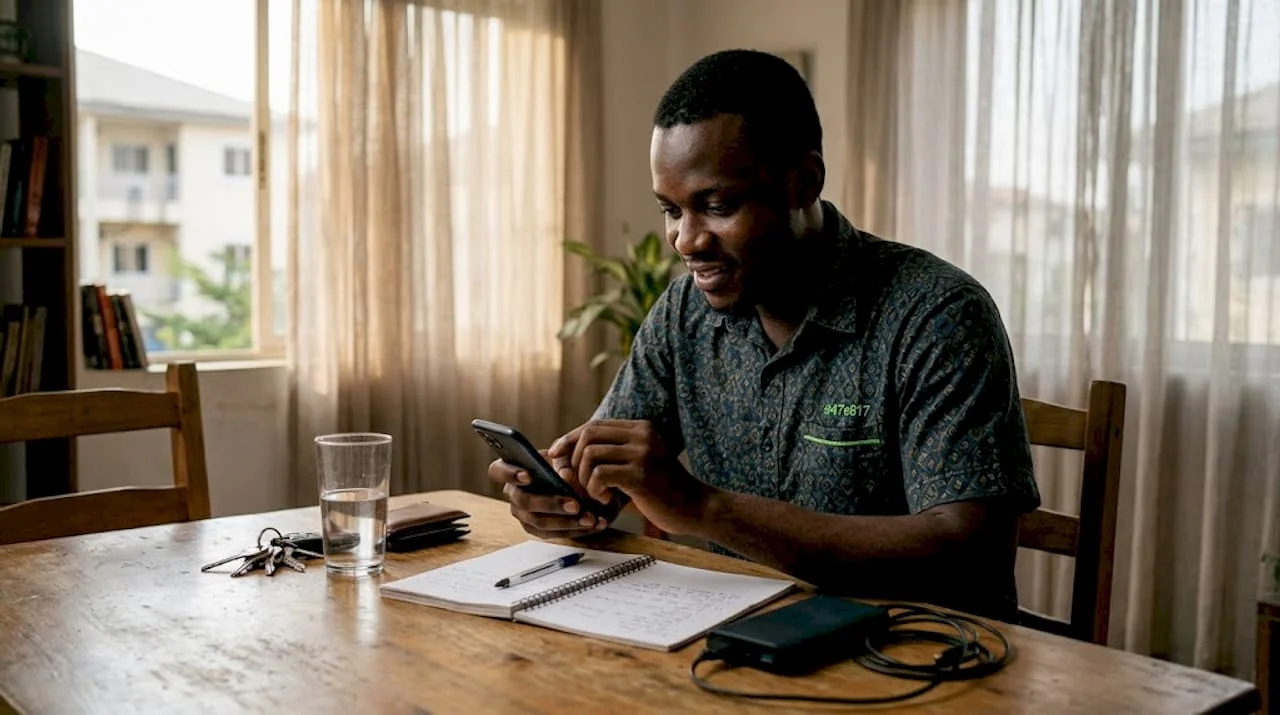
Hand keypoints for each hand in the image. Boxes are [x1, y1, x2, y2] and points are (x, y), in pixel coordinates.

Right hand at [486, 452, 614, 539]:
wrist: (576, 479)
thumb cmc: (564, 462)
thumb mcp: (565, 454)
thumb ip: (563, 460)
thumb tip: (564, 476)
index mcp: (511, 469)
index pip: (498, 471)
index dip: (511, 474)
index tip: (529, 475)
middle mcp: (513, 493)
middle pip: (525, 502)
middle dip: (552, 504)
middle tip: (575, 504)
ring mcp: (523, 514)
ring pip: (540, 522)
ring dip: (568, 522)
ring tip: (590, 518)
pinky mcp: (536, 529)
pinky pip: (553, 534)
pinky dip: (576, 529)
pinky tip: (595, 524)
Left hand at [549, 420, 712, 535]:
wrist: (696, 509)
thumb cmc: (662, 492)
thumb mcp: (637, 466)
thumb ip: (611, 457)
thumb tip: (565, 456)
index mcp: (641, 428)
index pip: (595, 425)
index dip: (570, 439)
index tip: (555, 455)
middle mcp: (643, 434)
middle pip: (588, 435)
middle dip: (573, 461)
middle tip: (576, 484)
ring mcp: (643, 452)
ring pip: (590, 455)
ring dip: (584, 480)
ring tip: (597, 495)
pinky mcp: (641, 473)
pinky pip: (599, 475)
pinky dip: (595, 490)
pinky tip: (609, 500)